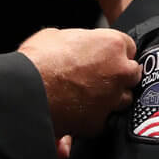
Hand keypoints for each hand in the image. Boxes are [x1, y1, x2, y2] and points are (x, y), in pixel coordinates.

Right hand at [18, 28, 139, 140]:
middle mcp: (118, 72)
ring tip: (89, 95)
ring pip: (123, 99)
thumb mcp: (57, 36)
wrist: (26, 92)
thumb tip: (77, 45)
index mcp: (112, 44)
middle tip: (99, 76)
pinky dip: (95, 117)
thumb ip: (79, 41)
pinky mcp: (100, 122)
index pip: (129, 47)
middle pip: (132, 74)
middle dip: (119, 75)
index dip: (115, 53)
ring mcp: (111, 99)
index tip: (106, 57)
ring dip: (111, 97)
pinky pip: (104, 119)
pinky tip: (80, 110)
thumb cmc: (37, 61)